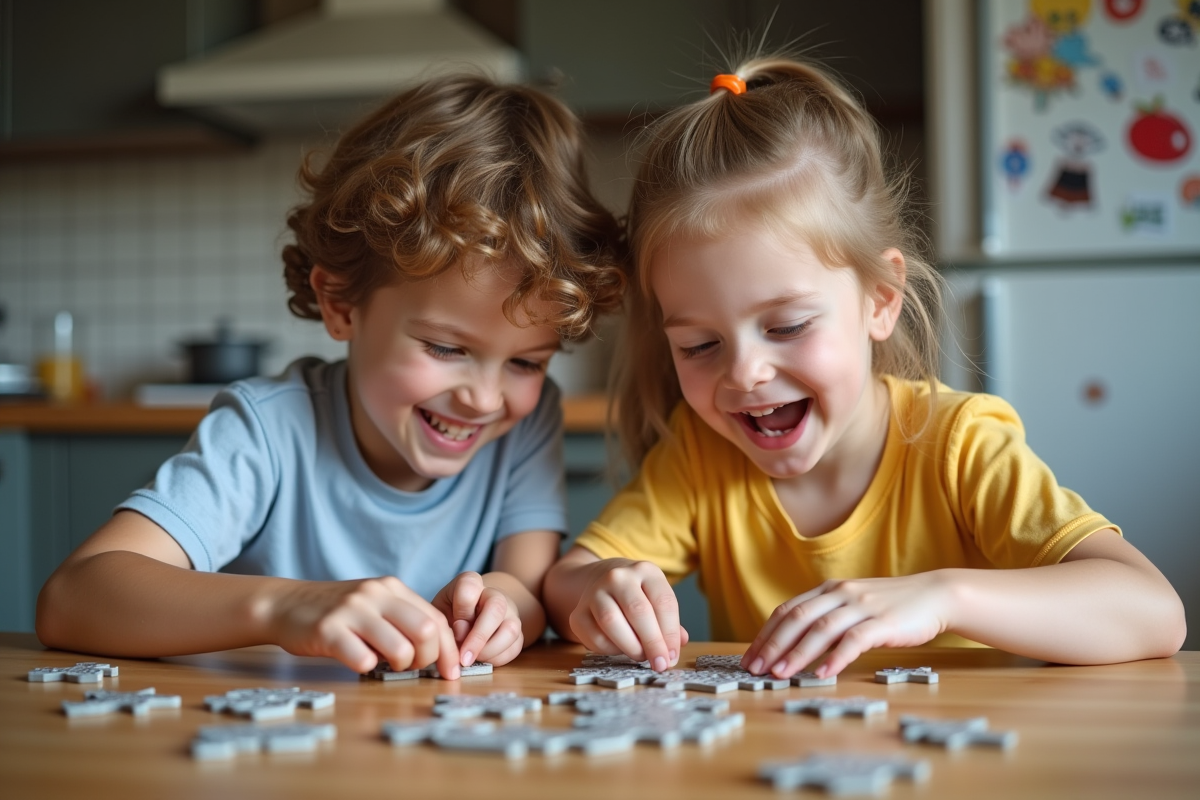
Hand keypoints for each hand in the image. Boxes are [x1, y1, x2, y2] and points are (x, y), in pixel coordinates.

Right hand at [266, 576, 459, 677]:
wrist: (286, 604)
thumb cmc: (336, 612)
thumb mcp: (374, 605)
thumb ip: (402, 619)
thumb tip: (439, 650)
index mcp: (392, 588)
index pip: (436, 619)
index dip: (449, 650)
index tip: (451, 672)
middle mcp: (375, 594)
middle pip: (426, 631)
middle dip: (426, 659)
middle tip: (411, 667)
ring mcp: (352, 611)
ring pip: (400, 648)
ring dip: (399, 666)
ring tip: (385, 665)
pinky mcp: (328, 630)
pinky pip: (362, 659)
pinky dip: (367, 668)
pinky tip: (359, 662)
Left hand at [431, 572, 523, 667]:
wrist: (472, 613)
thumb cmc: (451, 613)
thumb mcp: (439, 610)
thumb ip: (445, 621)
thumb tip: (461, 636)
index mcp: (471, 583)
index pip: (469, 587)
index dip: (461, 610)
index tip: (453, 628)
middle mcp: (494, 594)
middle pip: (496, 607)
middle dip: (479, 637)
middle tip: (464, 658)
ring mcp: (510, 613)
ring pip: (511, 629)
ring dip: (489, 651)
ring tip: (472, 660)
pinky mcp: (518, 633)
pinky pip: (514, 647)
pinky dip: (497, 659)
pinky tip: (481, 660)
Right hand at [568, 559, 688, 671]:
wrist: (598, 581)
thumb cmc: (636, 596)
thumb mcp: (656, 599)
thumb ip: (669, 622)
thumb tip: (675, 648)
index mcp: (645, 571)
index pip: (664, 602)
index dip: (670, 633)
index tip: (672, 656)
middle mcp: (619, 577)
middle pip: (638, 611)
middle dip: (652, 643)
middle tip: (660, 664)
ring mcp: (595, 592)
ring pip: (612, 622)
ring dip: (631, 646)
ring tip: (641, 656)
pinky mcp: (577, 612)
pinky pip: (594, 637)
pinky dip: (610, 650)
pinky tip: (620, 649)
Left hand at [740, 573, 952, 678]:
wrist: (934, 595)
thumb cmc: (890, 606)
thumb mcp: (852, 605)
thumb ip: (827, 618)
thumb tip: (793, 644)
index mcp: (829, 590)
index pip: (788, 610)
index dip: (766, 634)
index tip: (750, 657)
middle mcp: (840, 594)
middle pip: (797, 618)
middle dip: (773, 644)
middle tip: (755, 669)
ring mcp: (862, 606)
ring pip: (821, 629)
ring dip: (797, 653)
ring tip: (780, 674)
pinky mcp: (883, 622)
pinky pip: (854, 640)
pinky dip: (836, 657)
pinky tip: (823, 673)